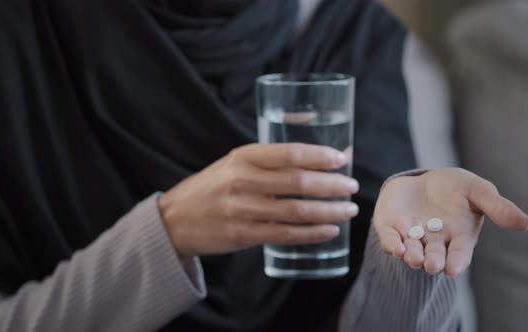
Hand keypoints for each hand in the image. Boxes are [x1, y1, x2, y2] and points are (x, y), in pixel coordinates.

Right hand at [159, 143, 358, 257]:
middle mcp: (242, 180)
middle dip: (332, 185)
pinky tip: (330, 231)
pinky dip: (311, 233)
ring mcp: (241, 209)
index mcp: (243, 157)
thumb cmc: (213, 188)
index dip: (320, 156)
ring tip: (349, 210)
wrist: (175, 219)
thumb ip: (271, 162)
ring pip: (296, 211)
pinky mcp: (242, 234)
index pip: (289, 153)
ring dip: (328, 211)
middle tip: (352, 187)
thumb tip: (320, 159)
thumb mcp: (235, 164)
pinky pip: (285, 235)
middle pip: (298, 182)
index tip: (342, 160)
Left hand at [373, 168, 527, 276]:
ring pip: (411, 251)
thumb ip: (497, 207)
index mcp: (458, 237)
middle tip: (432, 266)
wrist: (425, 179)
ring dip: (412, 256)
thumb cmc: (456, 188)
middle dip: (433, 261)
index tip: (452, 270)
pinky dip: (391, 244)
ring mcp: (411, 236)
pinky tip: (395, 248)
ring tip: (414, 258)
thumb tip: (525, 223)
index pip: (459, 254)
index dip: (456, 262)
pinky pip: (390, 239)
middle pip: (434, 256)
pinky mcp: (390, 228)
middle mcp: (434, 242)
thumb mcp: (478, 191)